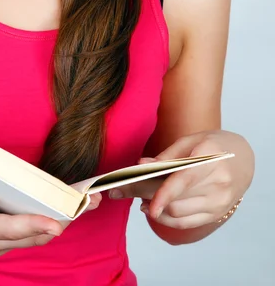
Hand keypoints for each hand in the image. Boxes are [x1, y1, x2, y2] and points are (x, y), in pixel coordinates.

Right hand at [0, 179, 100, 255]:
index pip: (10, 228)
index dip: (34, 224)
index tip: (57, 223)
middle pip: (33, 233)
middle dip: (63, 219)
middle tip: (90, 203)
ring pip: (36, 234)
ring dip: (62, 219)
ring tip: (87, 201)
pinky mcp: (4, 235)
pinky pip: (31, 229)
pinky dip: (51, 218)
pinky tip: (65, 203)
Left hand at [109, 131, 253, 229]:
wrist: (243, 159)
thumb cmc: (212, 145)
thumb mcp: (190, 141)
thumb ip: (165, 156)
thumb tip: (140, 166)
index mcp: (210, 157)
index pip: (183, 180)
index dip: (162, 194)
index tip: (143, 203)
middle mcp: (218, 182)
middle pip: (175, 199)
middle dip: (143, 196)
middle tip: (119, 190)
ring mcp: (219, 201)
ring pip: (178, 213)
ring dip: (153, 208)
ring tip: (139, 195)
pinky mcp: (217, 214)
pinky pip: (186, 222)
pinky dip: (166, 218)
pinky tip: (154, 208)